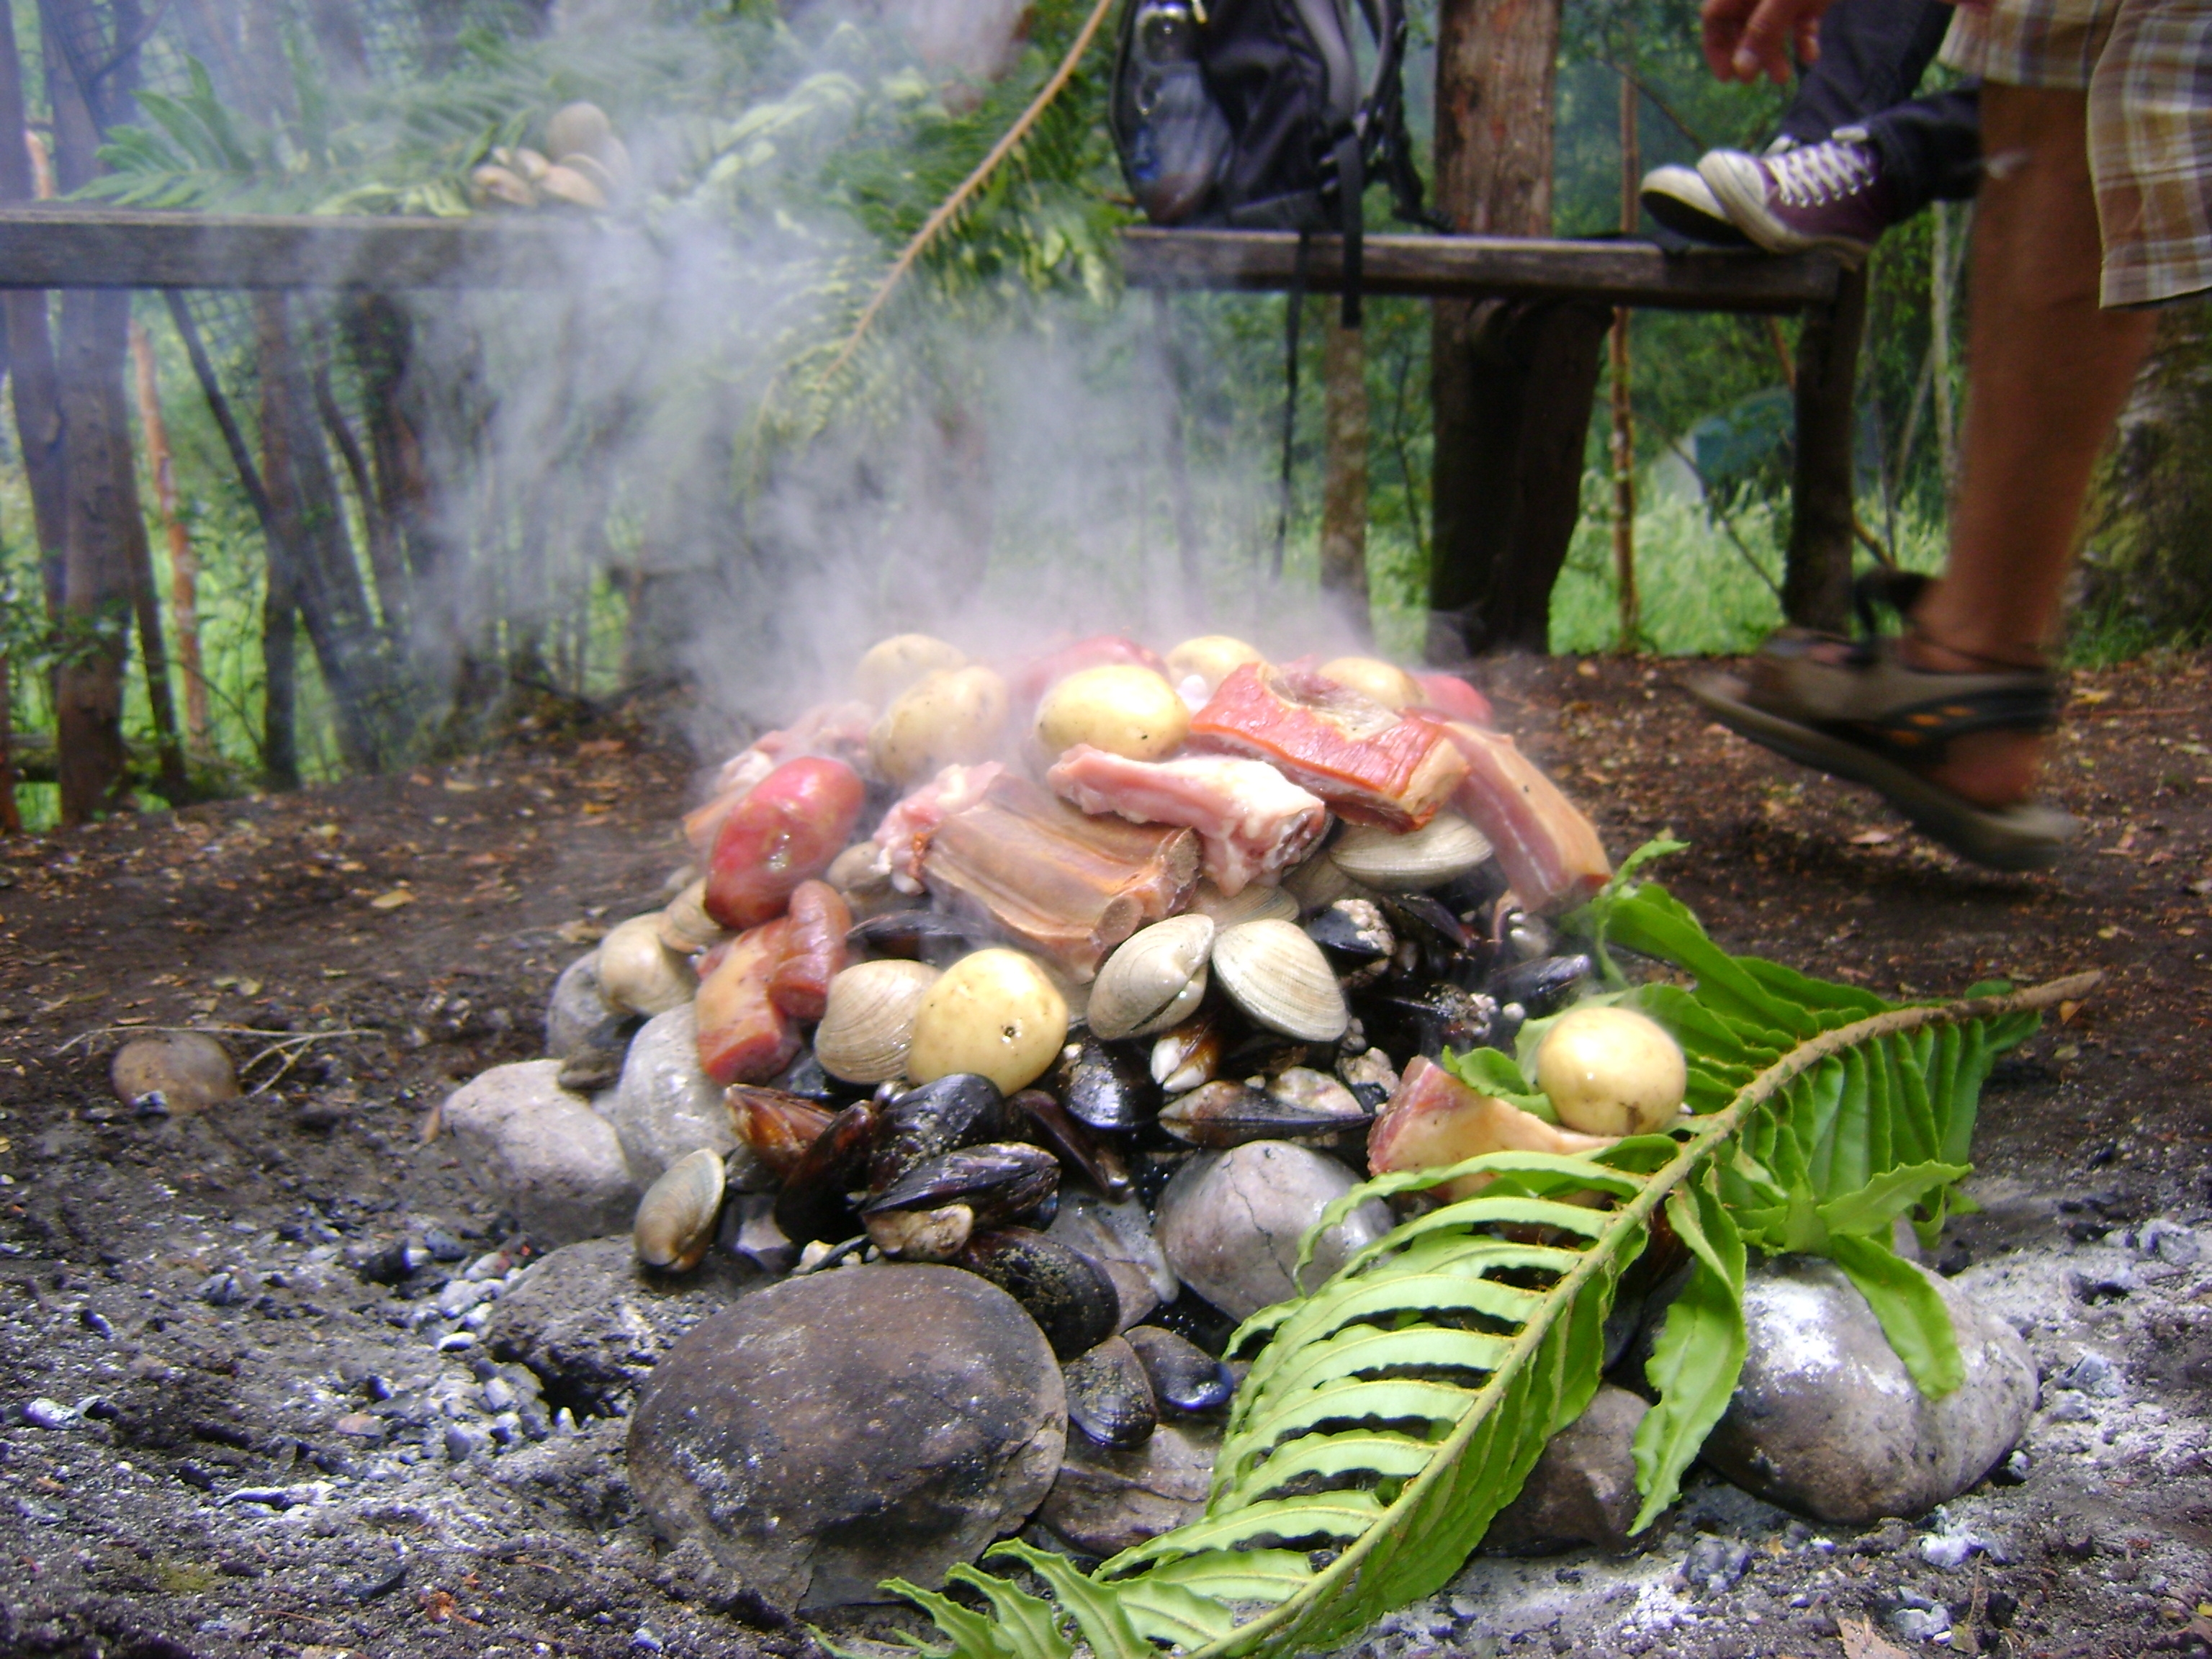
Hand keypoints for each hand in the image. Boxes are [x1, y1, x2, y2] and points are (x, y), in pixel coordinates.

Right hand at [1699, 0, 1835, 82]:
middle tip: (1752, 81)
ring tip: (1783, 76)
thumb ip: (1762, 31)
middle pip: (1741, 24)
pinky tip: (1810, 56)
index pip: (1715, 15)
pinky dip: (1803, 39)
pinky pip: (1800, 22)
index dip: (1716, 47)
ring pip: (1771, 27)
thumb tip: (1741, 71)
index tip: (1728, 77)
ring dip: (1775, 52)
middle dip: (1748, 53)